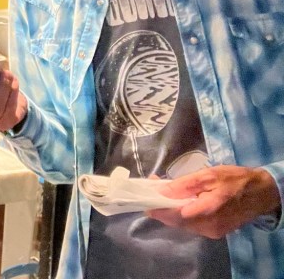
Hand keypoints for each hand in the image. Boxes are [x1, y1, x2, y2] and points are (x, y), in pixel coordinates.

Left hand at [146, 165, 281, 238]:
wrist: (262, 193)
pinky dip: (182, 213)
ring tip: (163, 191)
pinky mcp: (215, 231)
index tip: (145, 196)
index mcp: (207, 212)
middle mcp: (208, 227)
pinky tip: (178, 200)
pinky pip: (192, 224)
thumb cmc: (235, 180)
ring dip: (170, 209)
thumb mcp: (208, 175)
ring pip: (183, 224)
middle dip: (161, 206)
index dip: (157, 207)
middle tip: (153, 187)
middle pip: (176, 221)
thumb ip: (184, 185)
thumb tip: (162, 191)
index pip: (173, 215)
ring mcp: (212, 231)